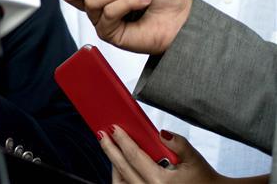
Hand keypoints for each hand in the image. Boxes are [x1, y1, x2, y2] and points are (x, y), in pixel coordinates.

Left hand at [100, 125, 251, 183]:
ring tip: (111, 150)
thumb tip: (162, 133)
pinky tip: (121, 166)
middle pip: (122, 169)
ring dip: (114, 166)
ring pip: (121, 182)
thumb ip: (179, 144)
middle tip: (102, 134)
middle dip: (110, 150)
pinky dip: (121, 177)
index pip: (134, 156)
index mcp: (161, 181)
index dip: (122, 141)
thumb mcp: (195, 159)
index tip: (113, 128)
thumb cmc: (204, 179)